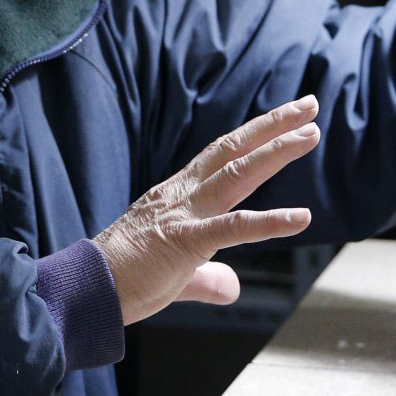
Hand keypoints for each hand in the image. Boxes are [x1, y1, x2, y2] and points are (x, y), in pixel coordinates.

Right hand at [92, 96, 318, 325]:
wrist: (85, 291)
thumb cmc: (122, 280)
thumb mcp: (175, 276)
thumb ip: (207, 278)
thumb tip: (231, 287)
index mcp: (177, 196)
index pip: (221, 155)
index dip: (254, 135)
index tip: (285, 119)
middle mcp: (182, 195)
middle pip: (233, 150)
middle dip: (273, 126)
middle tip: (309, 104)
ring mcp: (184, 215)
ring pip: (237, 174)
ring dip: (276, 152)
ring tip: (310, 134)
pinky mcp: (185, 242)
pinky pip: (233, 229)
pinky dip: (270, 221)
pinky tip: (302, 217)